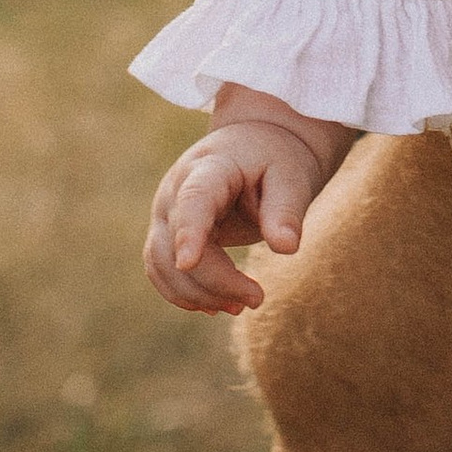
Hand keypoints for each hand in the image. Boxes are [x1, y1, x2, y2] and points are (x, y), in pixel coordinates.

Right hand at [146, 97, 355, 316]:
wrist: (255, 145)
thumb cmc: (276, 160)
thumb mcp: (291, 177)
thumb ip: (286, 210)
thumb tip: (286, 248)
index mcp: (210, 167)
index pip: (193, 200)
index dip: (188, 231)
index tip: (187, 262)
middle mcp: (176, 189)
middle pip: (176, 244)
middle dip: (214, 280)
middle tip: (258, 298)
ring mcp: (166, 212)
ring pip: (162, 264)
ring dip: (197, 293)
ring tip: (240, 306)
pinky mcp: (166, 233)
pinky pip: (160, 269)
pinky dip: (183, 293)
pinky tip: (215, 306)